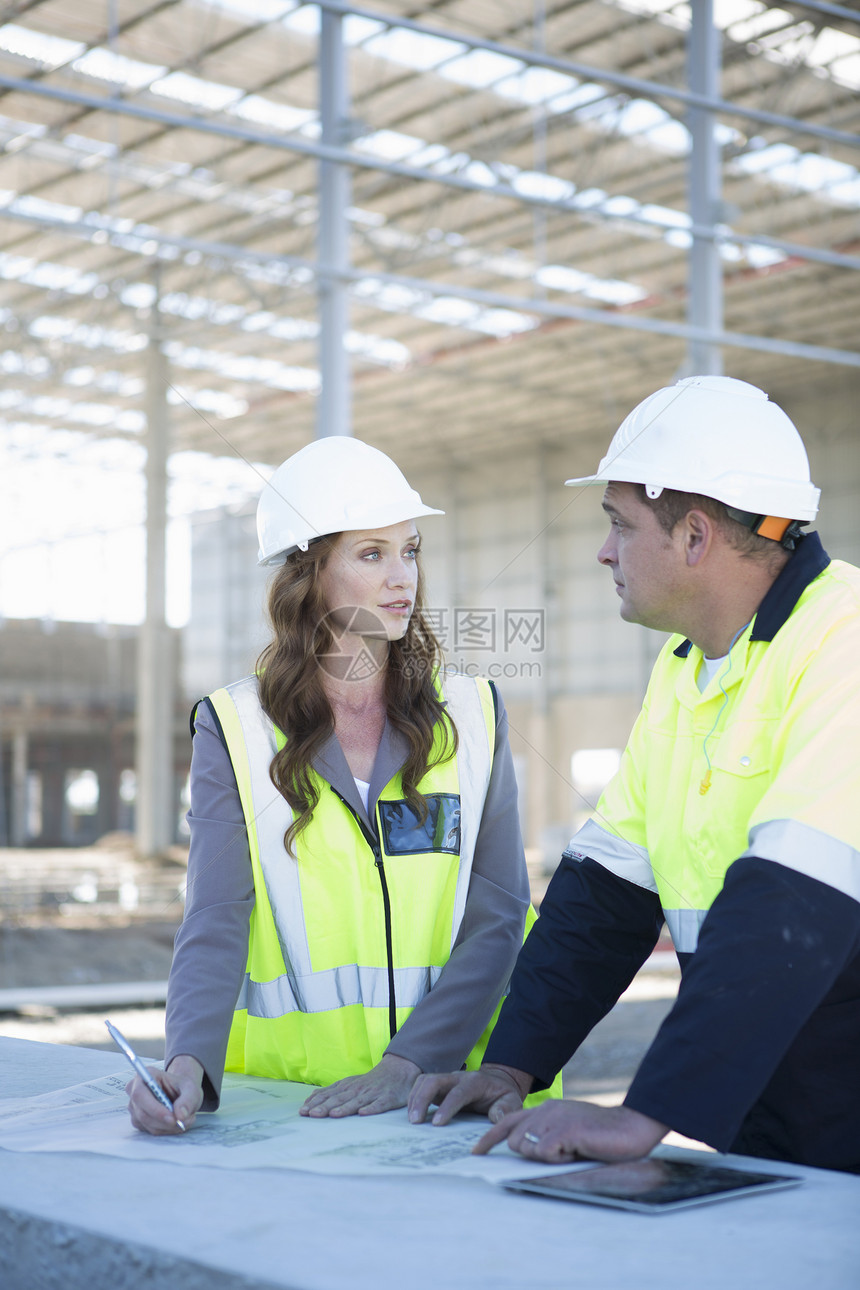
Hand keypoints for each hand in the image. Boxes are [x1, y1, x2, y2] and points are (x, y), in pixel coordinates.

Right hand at [126, 1054, 203, 1135]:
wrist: (180, 1092)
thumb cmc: (182, 1086)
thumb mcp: (191, 1088)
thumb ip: (188, 1100)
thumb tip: (180, 1116)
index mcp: (145, 1075)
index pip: (140, 1094)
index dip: (154, 1108)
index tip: (171, 1118)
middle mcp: (135, 1091)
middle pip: (142, 1113)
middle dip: (164, 1122)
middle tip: (182, 1122)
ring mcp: (134, 1107)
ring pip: (147, 1124)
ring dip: (167, 1127)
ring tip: (184, 1120)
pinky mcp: (138, 1120)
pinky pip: (150, 1130)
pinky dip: (165, 1130)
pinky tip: (175, 1122)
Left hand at [300, 1053, 420, 1117]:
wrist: (398, 1070)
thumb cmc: (371, 1080)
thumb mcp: (350, 1082)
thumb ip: (332, 1090)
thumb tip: (312, 1098)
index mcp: (347, 1086)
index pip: (328, 1095)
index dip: (316, 1103)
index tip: (303, 1111)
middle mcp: (357, 1089)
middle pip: (339, 1099)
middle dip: (325, 1107)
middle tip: (312, 1114)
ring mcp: (372, 1094)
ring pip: (356, 1102)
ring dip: (344, 1108)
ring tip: (333, 1114)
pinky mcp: (387, 1099)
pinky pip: (378, 1105)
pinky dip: (370, 1108)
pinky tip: (363, 1113)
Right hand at [407, 1064, 530, 1125]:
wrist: (497, 1082)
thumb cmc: (503, 1095)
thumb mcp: (512, 1101)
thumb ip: (506, 1109)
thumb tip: (496, 1117)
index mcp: (476, 1082)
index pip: (458, 1092)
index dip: (447, 1107)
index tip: (436, 1124)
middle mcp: (458, 1077)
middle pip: (434, 1080)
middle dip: (422, 1098)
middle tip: (415, 1121)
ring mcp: (446, 1080)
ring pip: (424, 1081)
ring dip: (415, 1098)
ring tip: (412, 1120)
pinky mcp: (439, 1086)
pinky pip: (421, 1086)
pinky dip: (414, 1097)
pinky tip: (412, 1114)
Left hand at [473, 1099, 667, 1162]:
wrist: (632, 1127)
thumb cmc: (603, 1135)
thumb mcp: (569, 1131)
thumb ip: (548, 1136)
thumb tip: (529, 1152)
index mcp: (546, 1109)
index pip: (508, 1121)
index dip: (490, 1138)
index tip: (476, 1152)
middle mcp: (546, 1110)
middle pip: (515, 1141)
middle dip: (530, 1154)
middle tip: (561, 1153)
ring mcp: (553, 1118)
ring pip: (526, 1148)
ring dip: (546, 1157)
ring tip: (571, 1151)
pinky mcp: (563, 1131)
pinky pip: (544, 1154)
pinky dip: (558, 1160)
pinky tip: (576, 1151)